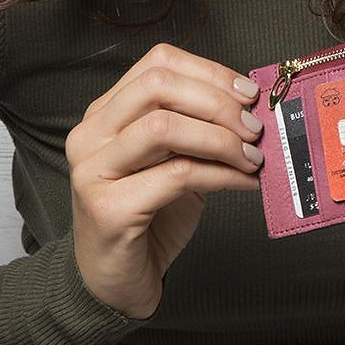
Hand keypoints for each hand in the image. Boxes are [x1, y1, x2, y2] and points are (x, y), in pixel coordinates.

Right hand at [65, 44, 264, 319]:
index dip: (210, 72)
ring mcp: (93, 170)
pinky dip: (221, 175)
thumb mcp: (175, 157)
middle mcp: (91, 134)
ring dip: (220, 139)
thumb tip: (251, 106)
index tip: (248, 93)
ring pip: (163, 126)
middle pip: (158, 86)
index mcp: (106, 111)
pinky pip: (176, 175)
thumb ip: (198, 126)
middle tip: (253, 128)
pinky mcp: (108, 208)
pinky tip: (243, 183)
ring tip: (251, 158)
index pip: (158, 62)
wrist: (116, 281)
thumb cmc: (150, 214)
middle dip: (217, 103)